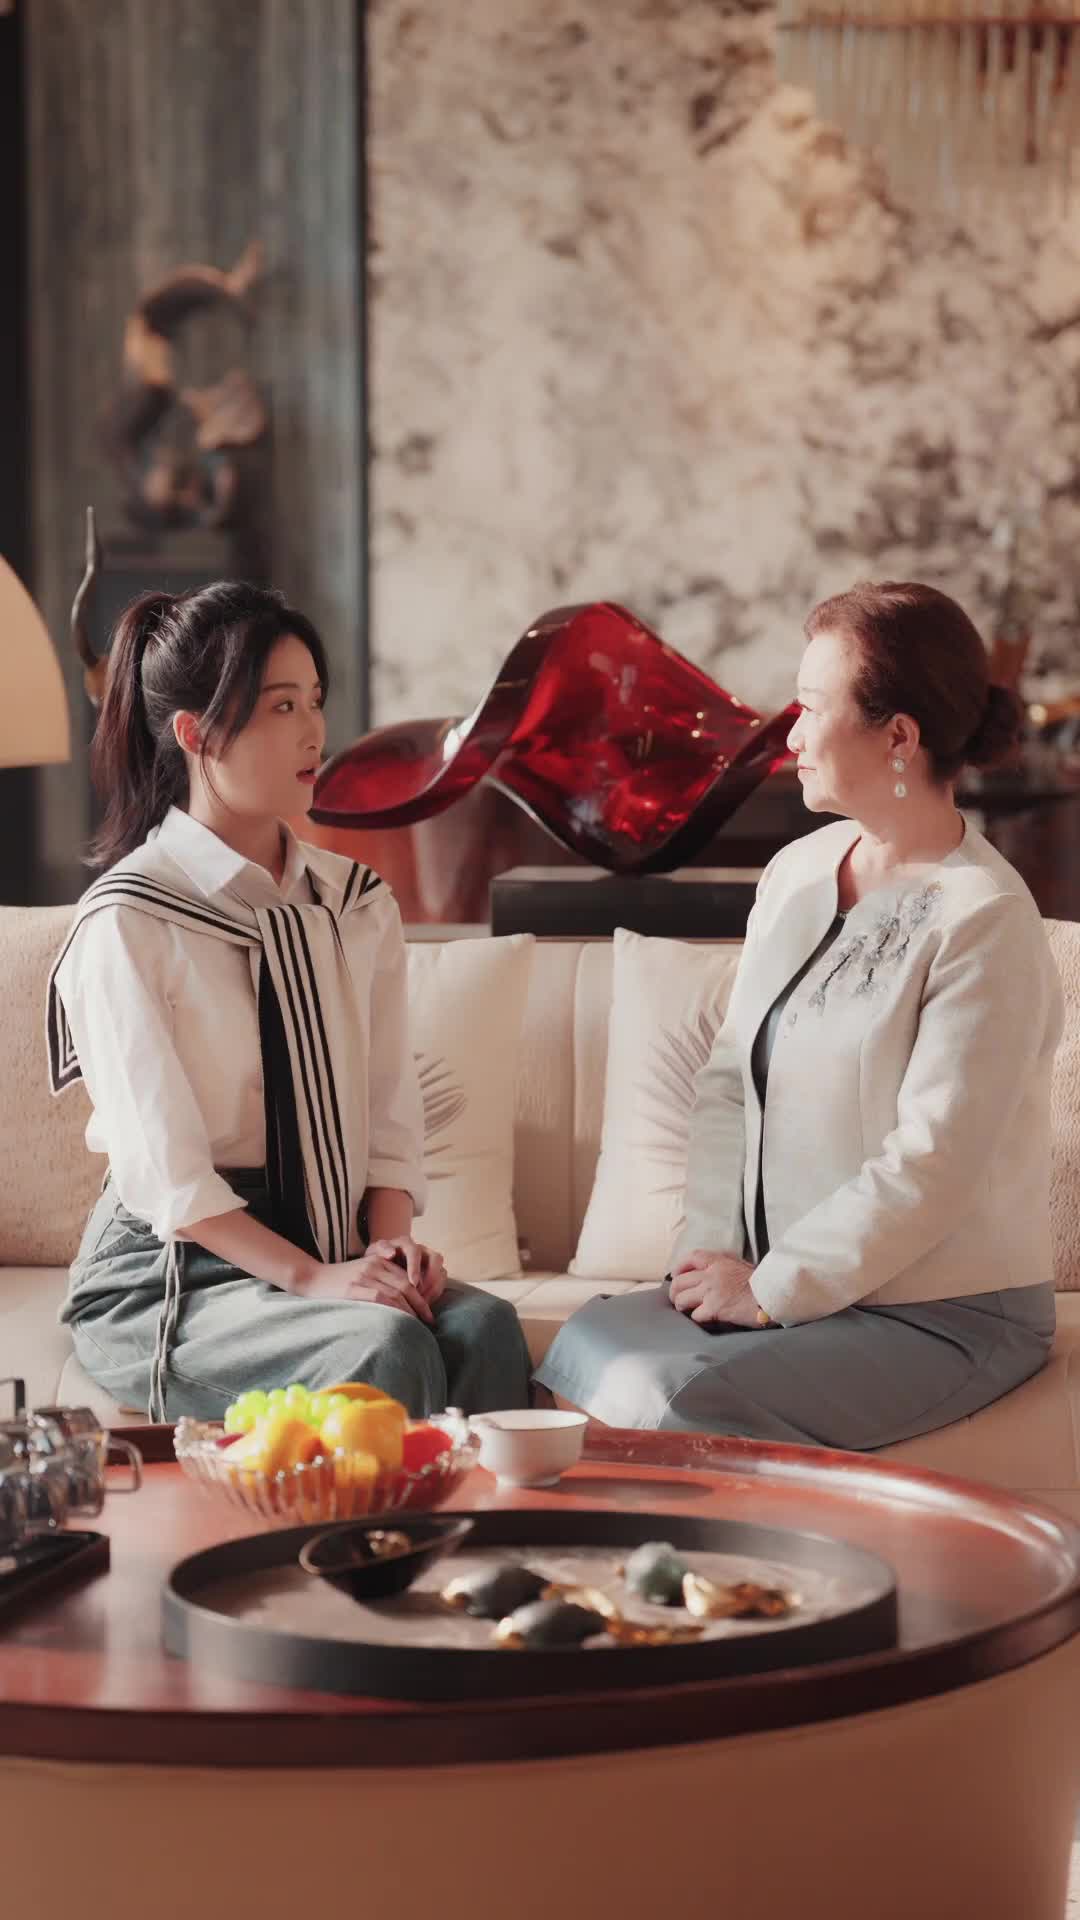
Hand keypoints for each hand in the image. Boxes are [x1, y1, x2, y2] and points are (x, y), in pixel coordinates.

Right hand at [294, 1249, 434, 1321]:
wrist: (312, 1278)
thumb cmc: (338, 1281)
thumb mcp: (362, 1274)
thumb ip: (381, 1281)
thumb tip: (402, 1303)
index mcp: (379, 1261)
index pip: (407, 1279)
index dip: (420, 1296)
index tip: (428, 1312)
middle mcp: (374, 1266)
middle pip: (406, 1285)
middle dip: (421, 1305)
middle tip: (429, 1321)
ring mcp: (364, 1276)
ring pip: (396, 1293)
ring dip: (410, 1311)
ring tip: (417, 1325)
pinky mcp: (354, 1288)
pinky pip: (381, 1299)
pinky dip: (395, 1310)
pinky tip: (401, 1321)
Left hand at [367, 1234, 447, 1307]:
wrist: (379, 1268)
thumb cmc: (376, 1260)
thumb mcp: (375, 1253)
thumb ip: (381, 1249)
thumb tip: (391, 1253)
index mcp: (407, 1244)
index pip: (415, 1252)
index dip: (416, 1267)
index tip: (413, 1283)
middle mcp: (422, 1251)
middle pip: (436, 1259)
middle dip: (430, 1278)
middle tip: (421, 1295)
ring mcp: (430, 1263)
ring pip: (441, 1272)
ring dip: (434, 1288)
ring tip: (423, 1303)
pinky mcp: (434, 1275)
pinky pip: (441, 1283)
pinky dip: (434, 1294)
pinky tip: (424, 1304)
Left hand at [669, 1249, 762, 1328]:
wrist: (773, 1296)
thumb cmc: (761, 1283)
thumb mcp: (742, 1265)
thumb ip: (725, 1265)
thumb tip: (711, 1270)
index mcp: (719, 1261)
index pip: (691, 1258)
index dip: (680, 1267)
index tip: (676, 1275)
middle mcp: (711, 1274)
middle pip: (680, 1281)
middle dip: (674, 1292)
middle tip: (678, 1299)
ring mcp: (711, 1291)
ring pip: (682, 1298)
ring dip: (681, 1306)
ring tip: (686, 1310)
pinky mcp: (714, 1308)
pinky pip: (695, 1315)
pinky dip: (697, 1319)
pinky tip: (704, 1320)